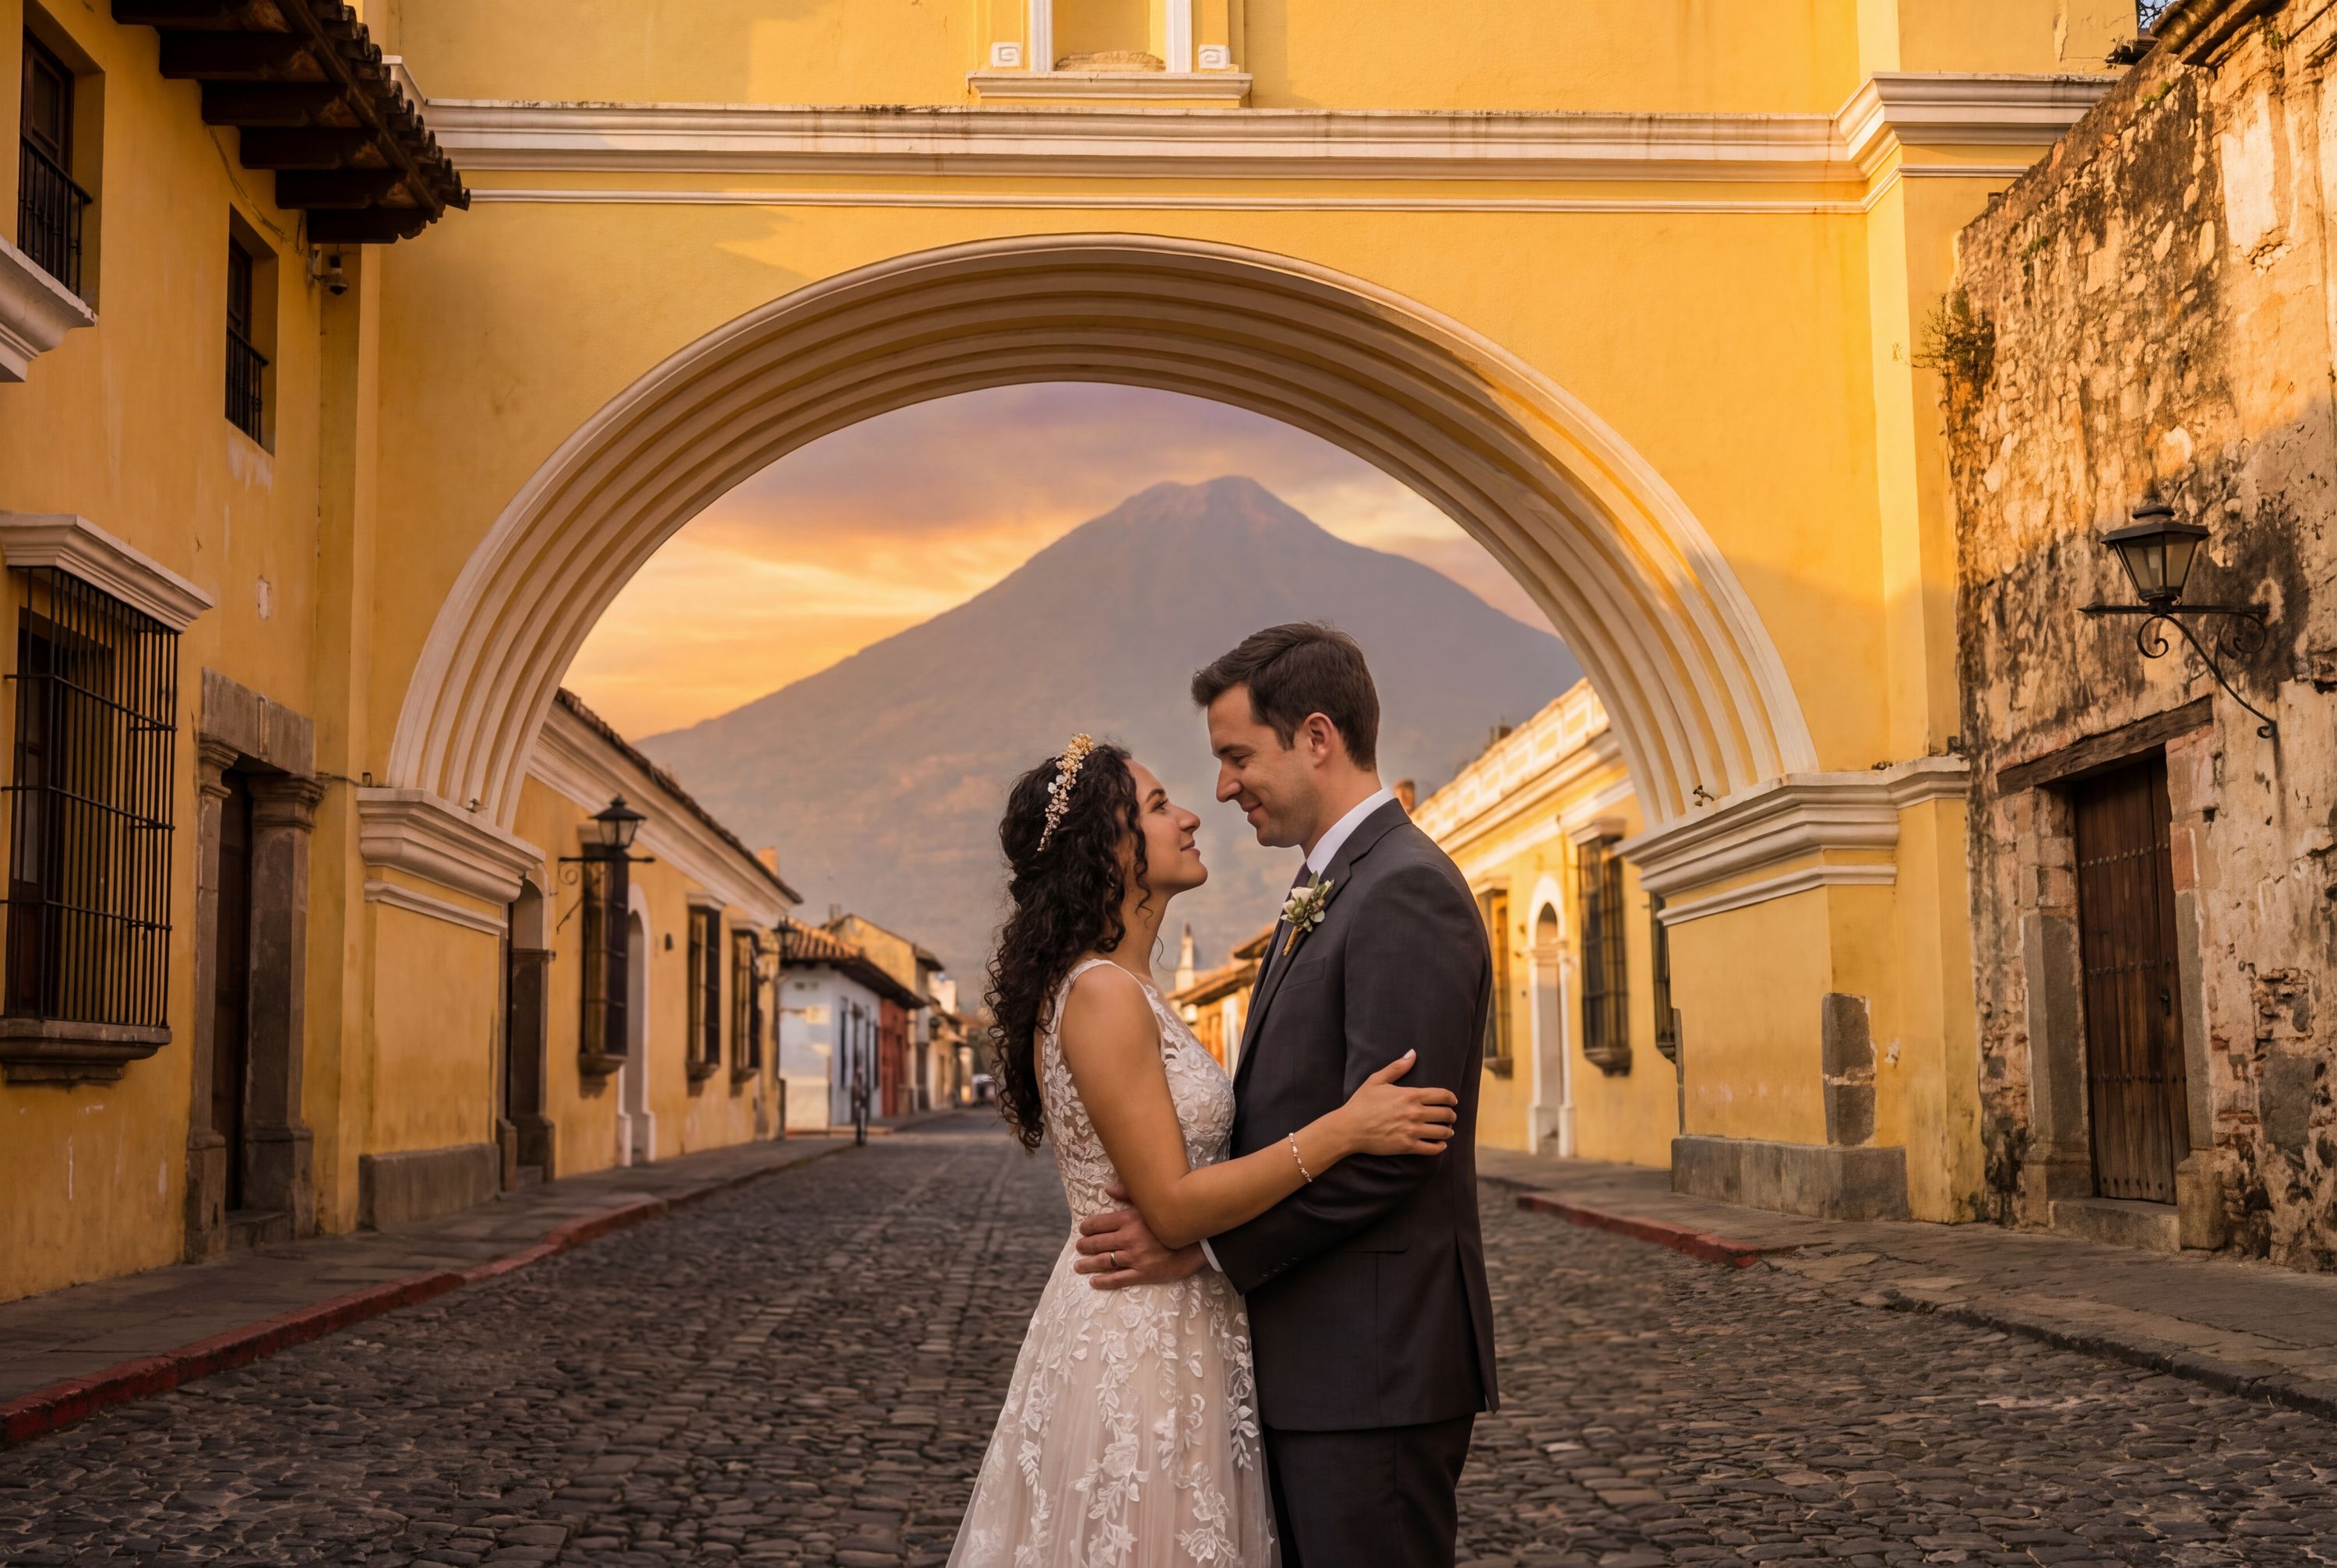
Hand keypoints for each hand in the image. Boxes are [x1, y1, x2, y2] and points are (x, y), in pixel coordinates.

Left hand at [1072, 1186, 1207, 1290]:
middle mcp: (1129, 1239)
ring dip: (1088, 1264)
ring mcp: (1135, 1258)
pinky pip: (1118, 1279)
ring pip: (1104, 1262)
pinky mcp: (1143, 1273)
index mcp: (1129, 1219)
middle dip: (1085, 1246)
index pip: (1100, 1224)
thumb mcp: (1151, 1202)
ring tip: (1079, 1266)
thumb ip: (1127, 1194)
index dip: (1088, 1228)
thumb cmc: (1173, 1218)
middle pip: (1098, 1243)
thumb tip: (1107, 1190)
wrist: (1197, 1241)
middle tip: (1078, 1247)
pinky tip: (1094, 1281)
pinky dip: (1104, 1281)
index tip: (1082, 1230)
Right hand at [1337, 1050, 1458, 1156]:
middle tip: (1450, 1116)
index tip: (1452, 1101)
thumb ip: (1397, 1067)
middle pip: (1446, 1114)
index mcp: (1410, 1095)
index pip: (1442, 1096)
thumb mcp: (1377, 1080)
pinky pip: (1432, 1149)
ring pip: (1443, 1132)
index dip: (1451, 1098)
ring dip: (1448, 1131)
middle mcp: (1415, 1113)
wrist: (1349, 1128)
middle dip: (1451, 1115)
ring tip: (1447, 1131)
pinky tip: (1440, 1144)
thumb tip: (1413, 1053)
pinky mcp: (1407, 1146)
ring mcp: (1412, 1131)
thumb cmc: (1361, 1103)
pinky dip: (1440, 1147)